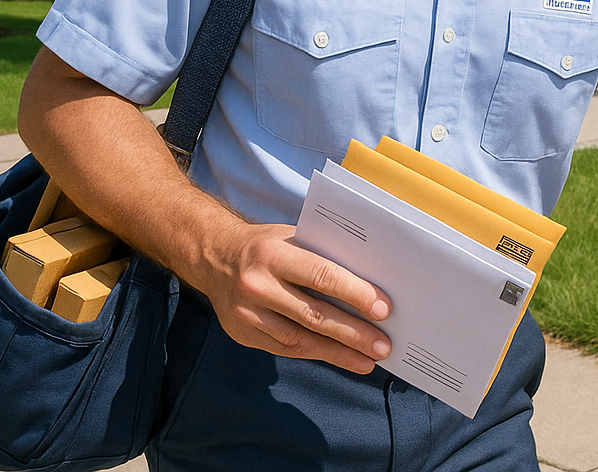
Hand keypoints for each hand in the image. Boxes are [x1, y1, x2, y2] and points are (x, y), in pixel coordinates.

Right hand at [189, 222, 393, 374]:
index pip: (321, 276)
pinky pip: (286, 349)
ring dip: (339, 352)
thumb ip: (324, 255)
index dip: (355, 294)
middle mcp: (256, 285)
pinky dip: (317, 354)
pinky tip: (340, 358)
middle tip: (383, 346)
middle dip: (353, 333)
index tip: (383, 309)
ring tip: (369, 360)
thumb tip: (372, 280)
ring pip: (300, 339)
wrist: (214, 257)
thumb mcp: (292, 237)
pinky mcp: (243, 334)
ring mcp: (247, 314)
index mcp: (273, 254)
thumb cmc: (267, 245)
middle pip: (313, 314)